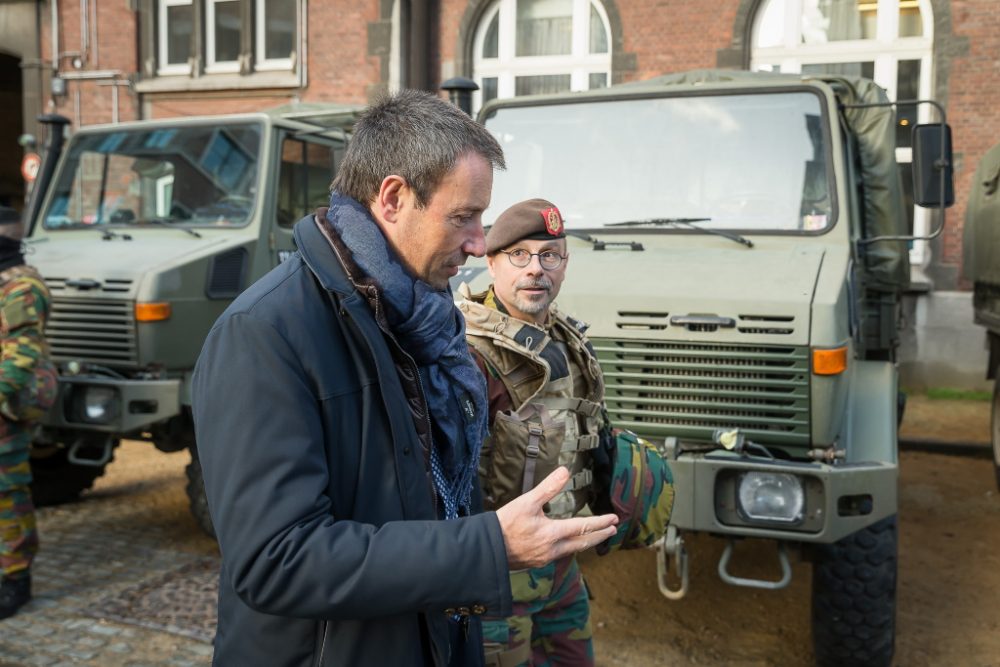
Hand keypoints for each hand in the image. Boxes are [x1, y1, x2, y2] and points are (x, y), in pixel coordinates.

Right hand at [495, 467, 618, 569]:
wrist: (486, 549)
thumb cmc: (505, 524)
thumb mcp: (527, 501)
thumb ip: (548, 487)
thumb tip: (564, 471)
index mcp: (552, 534)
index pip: (583, 527)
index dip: (600, 522)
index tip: (614, 519)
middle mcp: (553, 549)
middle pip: (583, 543)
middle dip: (599, 535)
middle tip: (612, 530)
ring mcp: (545, 558)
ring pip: (573, 550)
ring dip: (586, 542)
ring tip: (595, 537)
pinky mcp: (537, 562)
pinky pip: (560, 554)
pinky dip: (571, 548)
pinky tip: (568, 545)